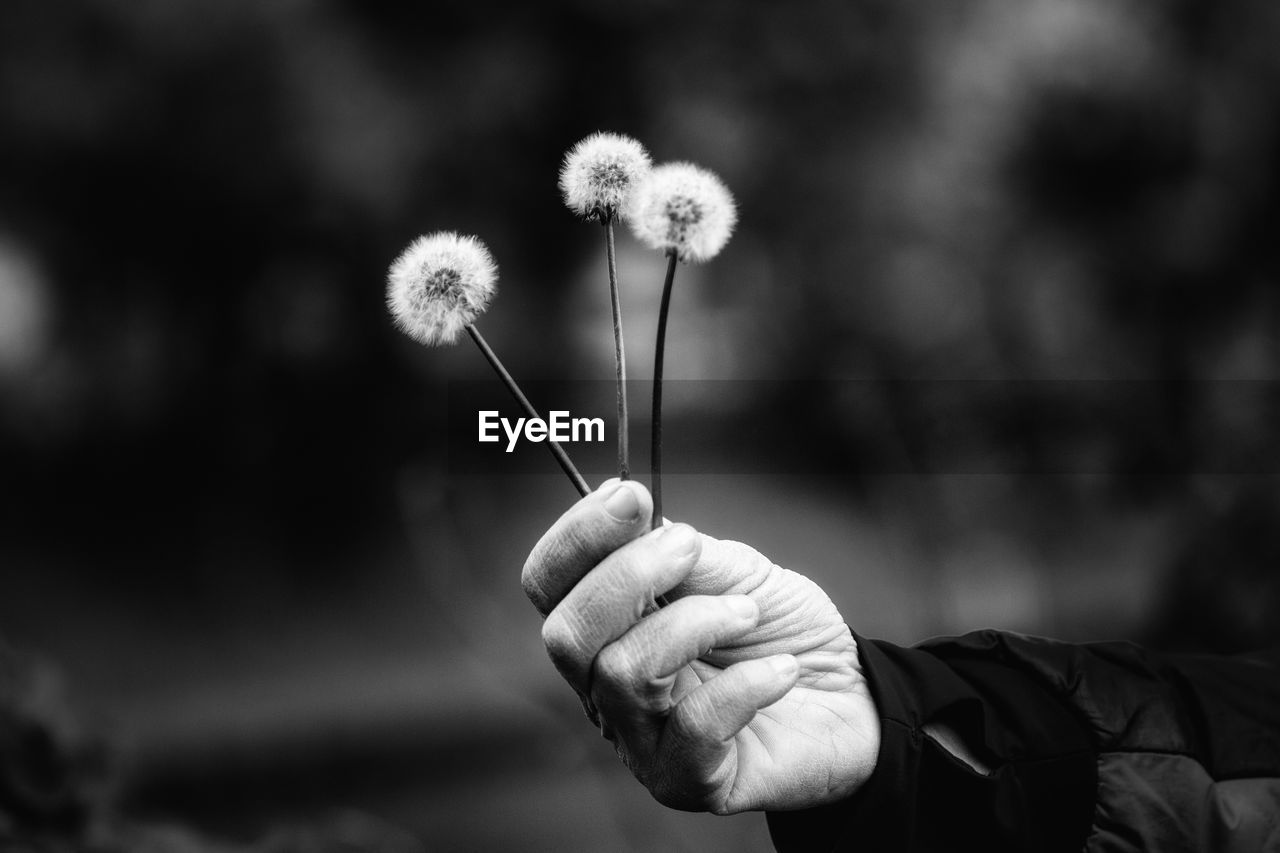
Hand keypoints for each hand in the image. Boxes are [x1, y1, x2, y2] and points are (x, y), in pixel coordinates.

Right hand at [521, 479, 879, 813]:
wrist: (849, 696)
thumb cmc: (779, 630)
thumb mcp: (736, 570)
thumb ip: (682, 550)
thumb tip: (634, 518)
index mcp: (604, 626)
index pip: (548, 584)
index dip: (577, 536)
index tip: (629, 497)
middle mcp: (603, 687)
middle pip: (565, 633)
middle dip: (627, 576)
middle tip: (691, 546)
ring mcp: (639, 740)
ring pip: (622, 673)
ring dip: (694, 622)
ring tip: (748, 613)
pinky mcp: (686, 781)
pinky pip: (691, 729)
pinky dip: (743, 686)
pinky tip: (782, 672)